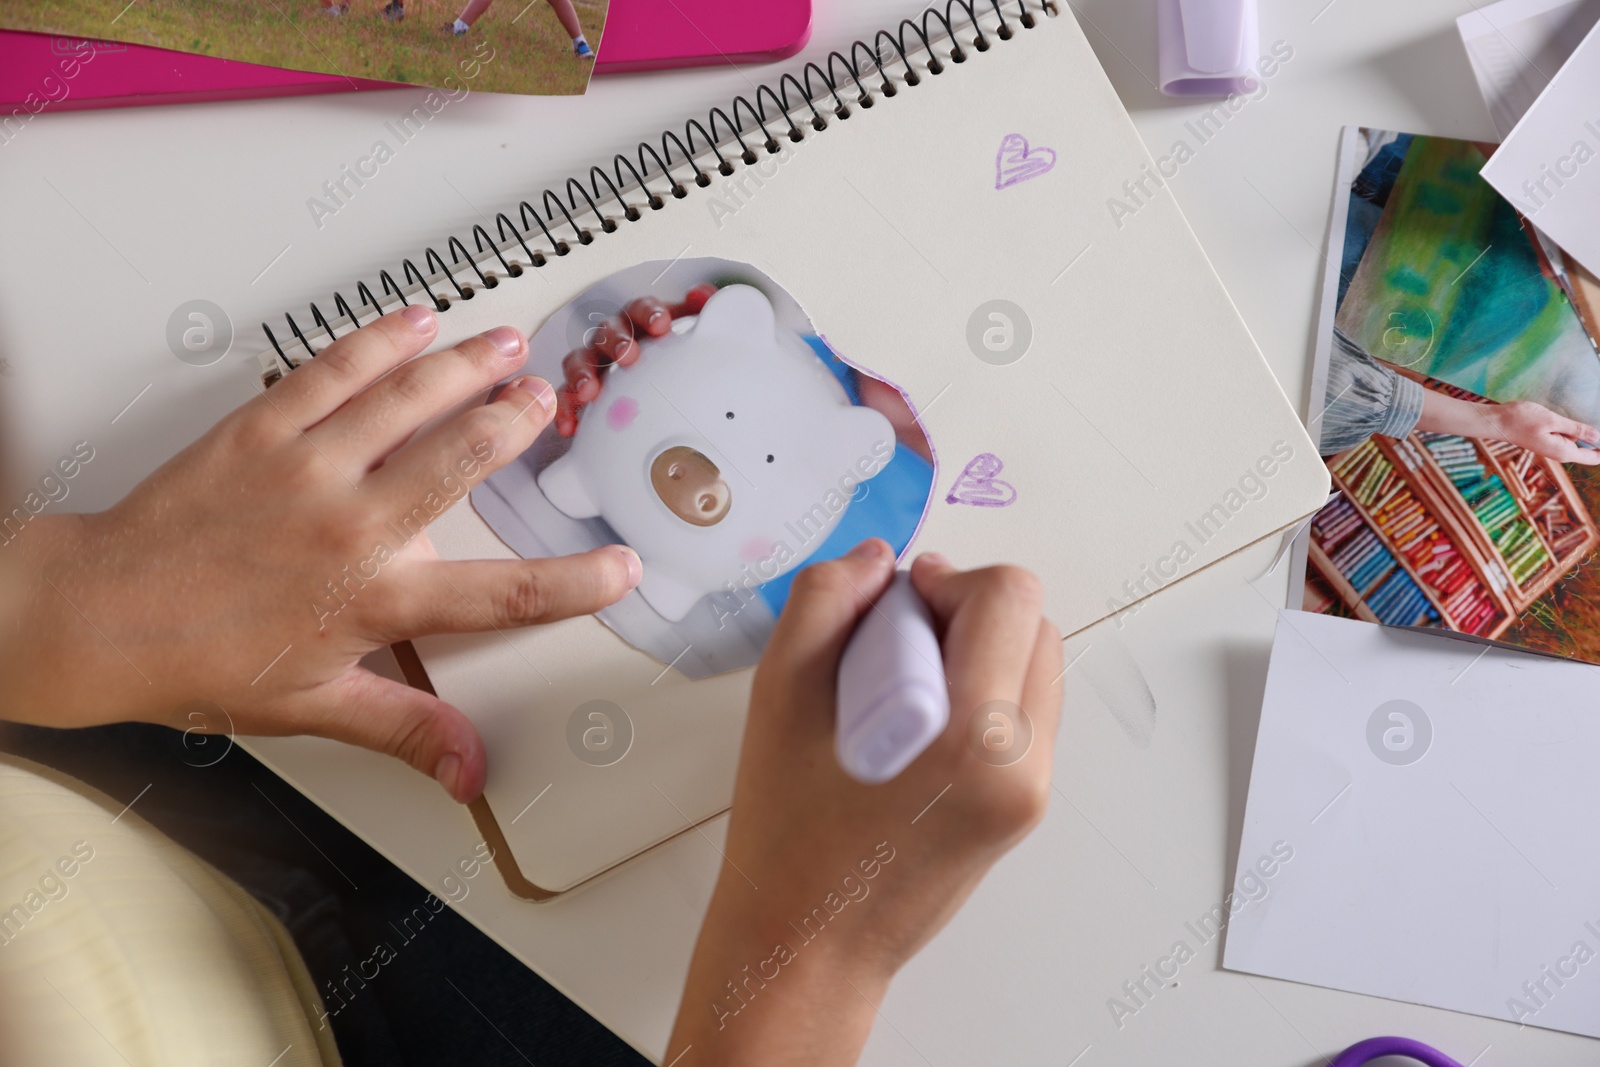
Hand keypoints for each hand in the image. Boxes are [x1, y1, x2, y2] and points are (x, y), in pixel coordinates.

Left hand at [0, 306, 640, 801]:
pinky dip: (380, 339)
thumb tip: (467, 769)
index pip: (503, 595)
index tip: (620, 568)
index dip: (576, 584)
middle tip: (547, 400)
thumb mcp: (315, 707)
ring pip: (410, 400)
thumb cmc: (202, 659)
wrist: (102, 615)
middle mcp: (352, 526)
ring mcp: (309, 468)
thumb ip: (406, 729)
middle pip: (465, 459)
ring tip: (505, 345)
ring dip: (467, 366)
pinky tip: (414, 322)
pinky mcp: (263, 429)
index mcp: (376, 598)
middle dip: (517, 422)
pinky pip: (334, 370)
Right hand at [554, 283, 716, 435]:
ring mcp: (595, 364)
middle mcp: (614, 339)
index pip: (640, 309)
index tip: (661, 324)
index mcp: (640, 322)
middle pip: (607, 332)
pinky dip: (567, 410)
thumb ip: (701, 311)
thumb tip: (701, 295)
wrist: (663, 387)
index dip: (649, 313)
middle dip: (616, 341)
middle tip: (628, 355)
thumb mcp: (692, 333)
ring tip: (589, 392)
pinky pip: (568, 398)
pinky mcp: (581, 392)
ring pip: (580, 361)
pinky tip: (570, 425)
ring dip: (582, 374)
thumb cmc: (673, 355)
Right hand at [665, 540, 1062, 1065]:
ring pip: (1036, 666)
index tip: (898, 605)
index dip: (949, 578)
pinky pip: (1025, 713)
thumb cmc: (789, 836)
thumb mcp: (779, 694)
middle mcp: (1022, 763)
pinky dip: (982, 693)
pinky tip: (917, 724)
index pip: (1010, 597)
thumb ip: (826, 601)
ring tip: (900, 689)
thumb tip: (879, 560)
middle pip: (1035, 626)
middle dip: (966, 611)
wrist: (809, 945)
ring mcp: (1031, 791)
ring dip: (977, 650)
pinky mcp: (1024, 809)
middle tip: (893, 645)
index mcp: (973, 734)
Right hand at [1417, 391, 1599, 464]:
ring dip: (1584, 431)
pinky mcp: (1547, 439)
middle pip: (1588, 449)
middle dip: (1596, 437)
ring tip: (1589, 416)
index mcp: (1563, 451)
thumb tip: (1599, 436)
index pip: (1594, 457)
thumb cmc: (1520, 420)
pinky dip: (1572, 428)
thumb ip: (1576, 429)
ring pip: (1577, 441)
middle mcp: (1559, 452)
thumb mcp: (1552, 420)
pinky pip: (1567, 435)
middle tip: (1597, 418)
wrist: (1495, 421)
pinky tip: (1571, 416)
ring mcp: (1552, 446)